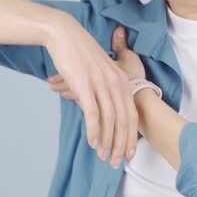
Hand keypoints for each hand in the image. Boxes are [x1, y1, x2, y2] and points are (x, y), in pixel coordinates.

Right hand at [44, 24, 139, 166]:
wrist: (65, 34)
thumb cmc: (79, 53)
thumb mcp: (98, 70)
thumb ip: (104, 89)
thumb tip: (101, 108)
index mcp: (121, 80)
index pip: (131, 114)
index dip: (131, 136)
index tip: (129, 153)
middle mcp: (115, 83)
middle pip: (124, 120)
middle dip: (121, 144)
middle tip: (117, 162)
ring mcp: (101, 84)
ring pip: (110, 119)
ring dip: (108, 141)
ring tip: (104, 156)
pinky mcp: (85, 85)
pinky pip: (93, 112)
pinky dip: (94, 129)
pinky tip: (92, 142)